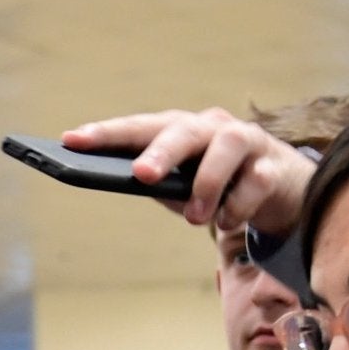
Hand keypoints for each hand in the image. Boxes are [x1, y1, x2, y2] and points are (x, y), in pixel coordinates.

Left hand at [62, 108, 316, 236]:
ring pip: (227, 146)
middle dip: (161, 151)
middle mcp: (210, 128)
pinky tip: (229, 221)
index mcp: (178, 130)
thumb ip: (151, 182)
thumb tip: (113, 179)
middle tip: (142, 176)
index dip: (105, 134)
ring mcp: (245, 141)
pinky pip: (257, 181)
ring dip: (208, 183)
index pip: (138, 128)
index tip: (70, 141)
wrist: (278, 188)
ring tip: (196, 217)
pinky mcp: (273, 165)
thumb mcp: (178, 185)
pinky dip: (239, 205)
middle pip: (183, 130)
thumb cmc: (214, 183)